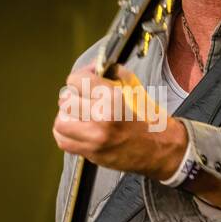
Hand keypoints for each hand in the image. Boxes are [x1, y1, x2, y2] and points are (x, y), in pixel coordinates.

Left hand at [52, 62, 187, 179]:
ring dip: (66, 117)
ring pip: (60, 122)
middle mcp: (101, 118)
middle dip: (73, 97)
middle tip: (81, 99)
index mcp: (112, 98)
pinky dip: (65, 134)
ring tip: (78, 116)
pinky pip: (63, 141)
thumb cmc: (148, 117)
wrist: (160, 148)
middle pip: (65, 101)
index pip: (75, 81)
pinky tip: (76, 129)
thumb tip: (93, 67)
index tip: (85, 81)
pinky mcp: (92, 153)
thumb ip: (112, 73)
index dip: (79, 78)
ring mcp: (95, 139)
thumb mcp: (134, 87)